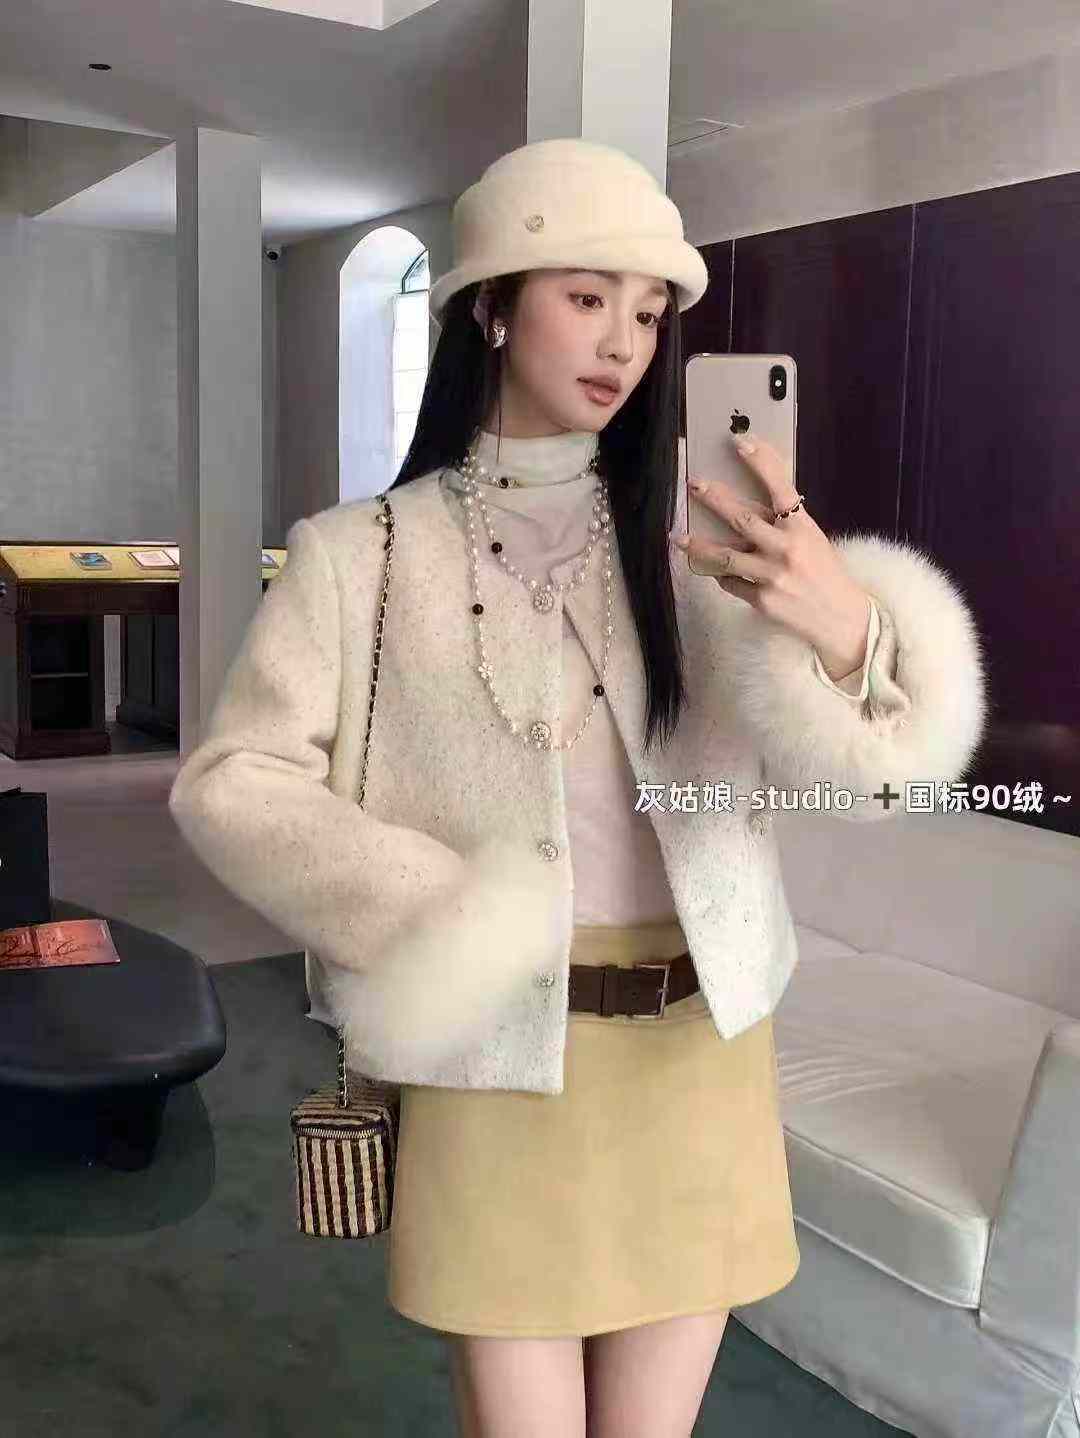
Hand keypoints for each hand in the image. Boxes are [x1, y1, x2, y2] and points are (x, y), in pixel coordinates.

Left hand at [674, 432, 870, 677]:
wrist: (840, 618)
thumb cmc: (824, 573)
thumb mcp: (812, 539)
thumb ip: (786, 521)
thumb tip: (755, 494)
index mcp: (803, 529)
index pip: (780, 489)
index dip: (761, 463)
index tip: (740, 443)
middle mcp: (786, 550)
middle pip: (742, 519)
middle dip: (714, 498)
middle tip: (694, 483)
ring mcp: (771, 576)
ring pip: (725, 556)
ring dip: (698, 544)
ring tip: (679, 535)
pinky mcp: (761, 600)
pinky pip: (730, 582)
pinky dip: (720, 574)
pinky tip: (712, 568)